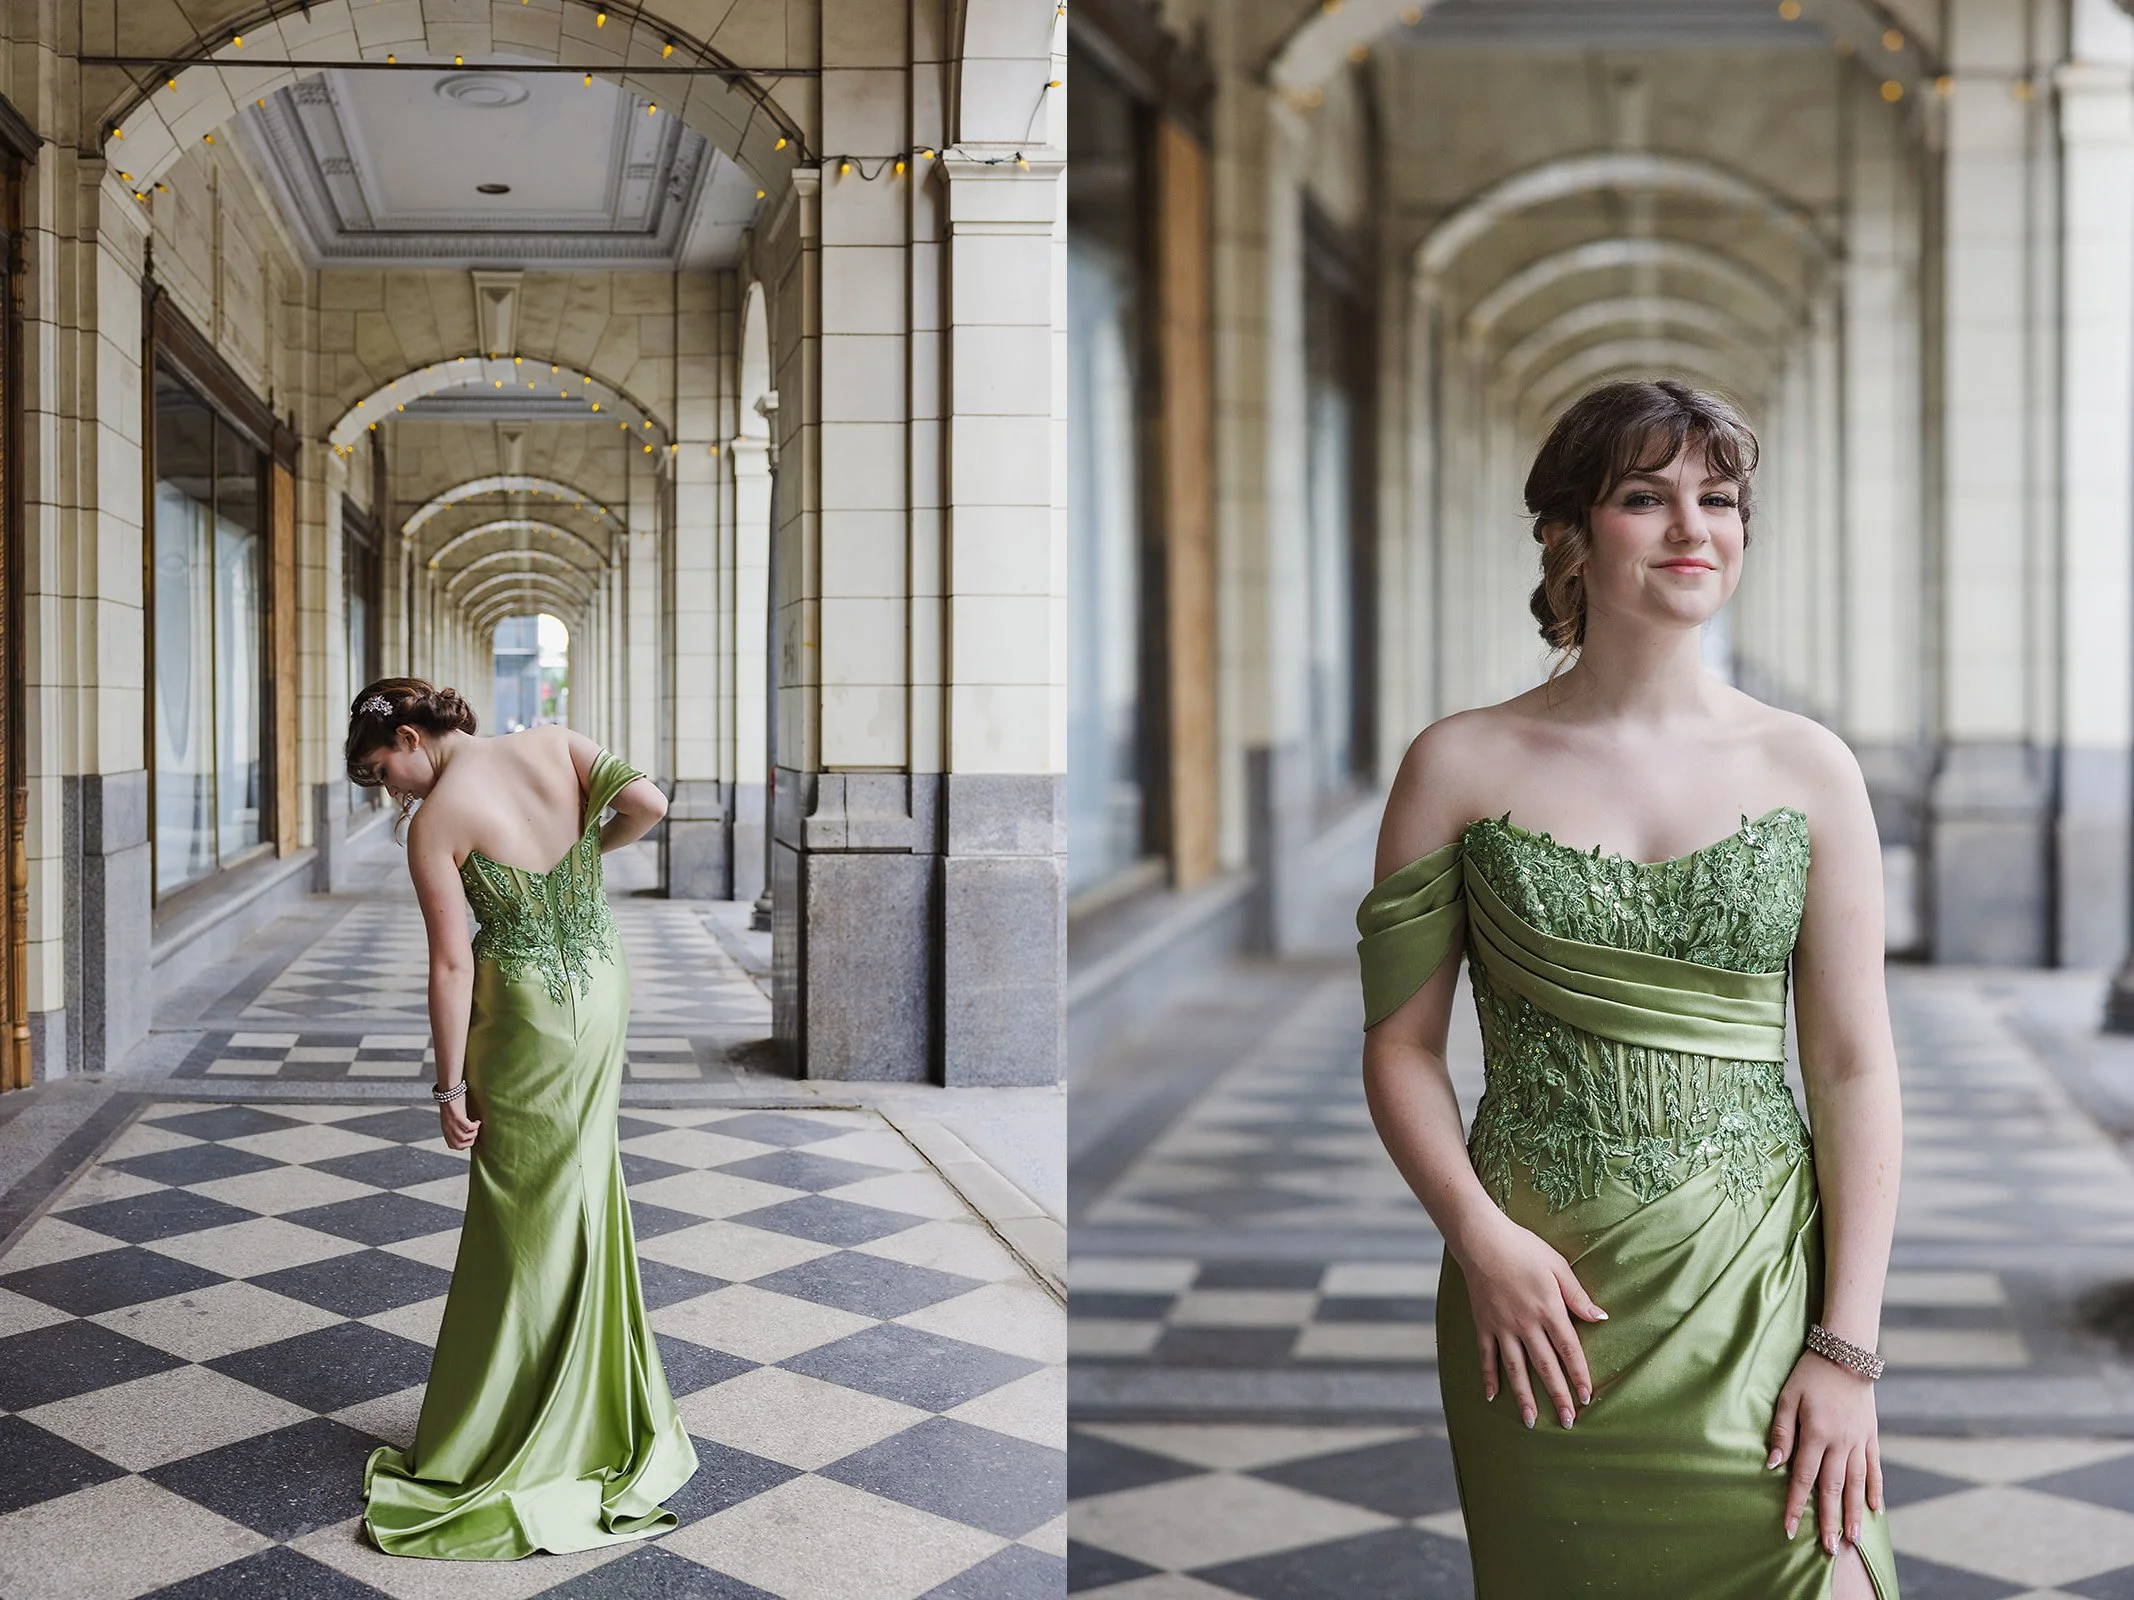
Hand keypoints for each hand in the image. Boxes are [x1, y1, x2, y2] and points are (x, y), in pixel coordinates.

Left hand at [438, 1088, 479, 1150]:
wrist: (449, 1090)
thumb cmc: (453, 1102)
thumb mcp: (452, 1117)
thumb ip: (456, 1126)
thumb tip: (467, 1133)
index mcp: (445, 1129)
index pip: (453, 1146)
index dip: (463, 1145)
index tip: (470, 1137)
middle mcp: (447, 1128)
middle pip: (458, 1145)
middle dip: (470, 1142)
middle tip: (475, 1133)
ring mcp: (451, 1123)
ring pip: (464, 1137)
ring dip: (473, 1133)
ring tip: (476, 1126)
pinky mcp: (457, 1116)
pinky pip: (468, 1127)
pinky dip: (475, 1126)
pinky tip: (477, 1121)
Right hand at [1454, 1210, 1606, 1428]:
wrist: (1482, 1239)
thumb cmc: (1523, 1248)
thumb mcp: (1557, 1266)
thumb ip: (1577, 1295)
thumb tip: (1601, 1317)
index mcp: (1548, 1309)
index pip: (1568, 1349)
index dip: (1579, 1375)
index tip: (1587, 1397)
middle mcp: (1526, 1323)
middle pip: (1545, 1366)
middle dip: (1558, 1395)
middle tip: (1567, 1422)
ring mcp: (1502, 1326)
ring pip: (1516, 1368)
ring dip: (1525, 1397)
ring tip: (1531, 1422)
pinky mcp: (1483, 1324)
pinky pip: (1487, 1356)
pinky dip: (1489, 1377)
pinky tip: (1494, 1397)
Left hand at [1769, 1348, 1882, 1551]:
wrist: (1846, 1355)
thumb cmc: (1809, 1375)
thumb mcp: (1787, 1398)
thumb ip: (1781, 1432)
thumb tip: (1773, 1465)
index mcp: (1816, 1434)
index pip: (1803, 1477)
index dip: (1796, 1505)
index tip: (1790, 1529)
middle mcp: (1840, 1443)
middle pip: (1833, 1489)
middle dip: (1830, 1520)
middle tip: (1829, 1550)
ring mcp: (1859, 1442)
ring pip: (1857, 1484)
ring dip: (1854, 1513)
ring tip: (1852, 1538)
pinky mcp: (1871, 1437)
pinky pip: (1875, 1469)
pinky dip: (1875, 1490)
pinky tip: (1875, 1510)